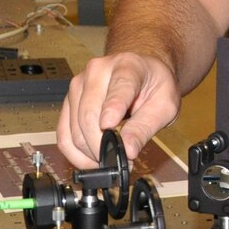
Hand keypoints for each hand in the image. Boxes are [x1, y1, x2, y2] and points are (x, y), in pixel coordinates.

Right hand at [57, 51, 180, 169]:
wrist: (141, 71)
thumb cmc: (154, 85)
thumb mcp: (165, 105)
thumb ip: (145, 127)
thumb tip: (128, 151)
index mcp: (128, 66)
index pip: (119, 88)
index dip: (112, 108)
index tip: (109, 126)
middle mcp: (97, 71)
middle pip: (89, 115)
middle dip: (103, 146)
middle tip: (122, 162)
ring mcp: (78, 85)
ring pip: (74, 129)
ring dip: (90, 153)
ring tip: (110, 159)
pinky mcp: (68, 101)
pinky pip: (63, 134)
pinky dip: (75, 154)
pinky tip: (91, 161)